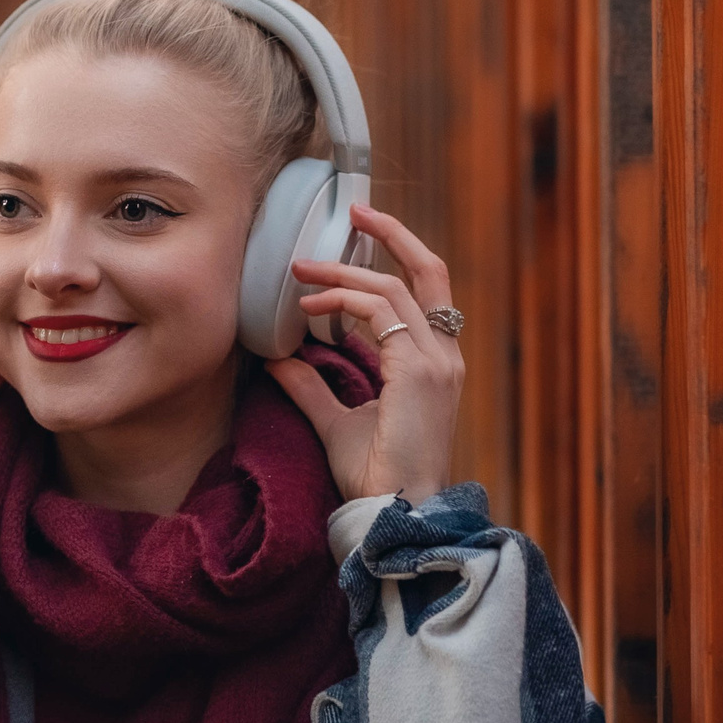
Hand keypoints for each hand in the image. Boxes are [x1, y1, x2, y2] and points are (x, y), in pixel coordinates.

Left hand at [265, 203, 464, 504]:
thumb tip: (278, 359)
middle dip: (392, 233)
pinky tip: (309, 307)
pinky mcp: (420, 371)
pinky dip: (342, 300)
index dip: (393, 259)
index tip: (353, 243)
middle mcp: (444, 355)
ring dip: (344, 271)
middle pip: (430, 269)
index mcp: (436, 364)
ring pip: (396, 287)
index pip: (423, 292)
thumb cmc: (375, 478)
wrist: (395, 513)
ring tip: (301, 269)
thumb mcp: (337, 423)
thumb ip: (313, 387)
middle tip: (354, 209)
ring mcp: (436, 361)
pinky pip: (380, 312)